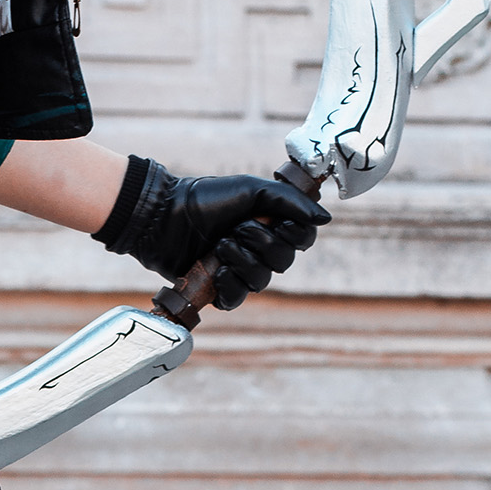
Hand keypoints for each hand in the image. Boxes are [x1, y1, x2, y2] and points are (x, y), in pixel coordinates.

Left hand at [97, 158, 327, 310]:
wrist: (164, 216)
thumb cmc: (207, 198)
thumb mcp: (252, 190)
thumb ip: (290, 203)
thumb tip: (325, 219)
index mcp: (271, 224)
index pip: (303, 240)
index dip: (294, 235)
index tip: (276, 220)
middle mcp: (259, 249)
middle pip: (284, 262)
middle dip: (261, 243)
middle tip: (236, 228)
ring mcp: (239, 270)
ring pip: (262, 281)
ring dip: (242, 261)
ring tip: (220, 245)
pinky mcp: (217, 288)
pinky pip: (237, 299)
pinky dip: (229, 286)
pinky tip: (217, 272)